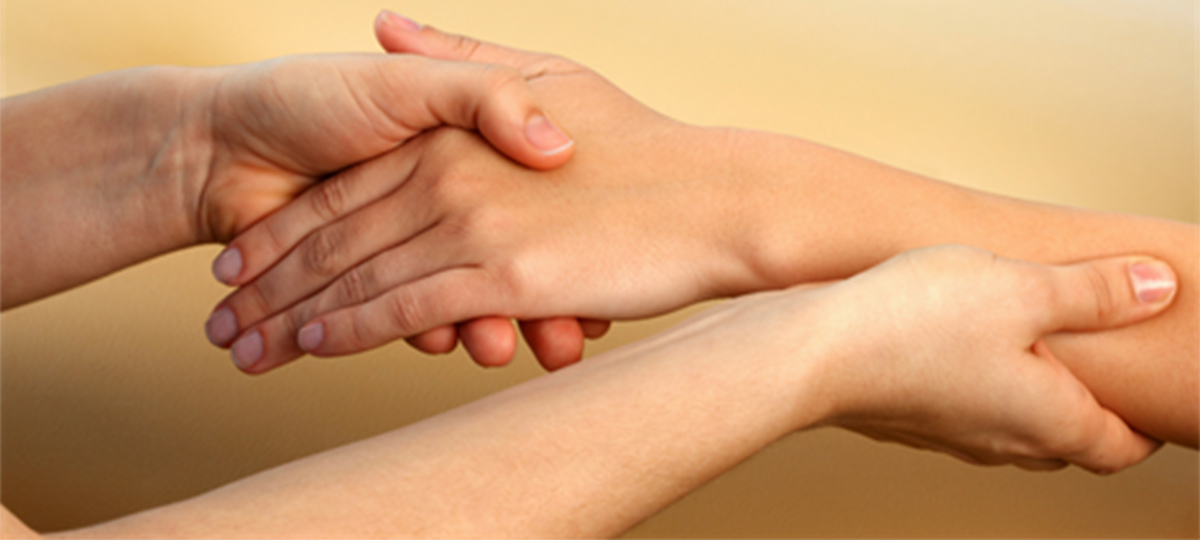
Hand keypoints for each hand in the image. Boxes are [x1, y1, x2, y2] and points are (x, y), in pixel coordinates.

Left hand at [209, 22, 753, 372]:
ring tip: (250, 348)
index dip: (282, 232)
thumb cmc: (639, 142)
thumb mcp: (548, 74)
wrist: (711, 195)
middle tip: (222, 322)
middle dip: (265, 286)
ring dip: (292, 319)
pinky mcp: (501, 270)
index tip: (240, 265)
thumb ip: (460, 55)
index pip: (342, 193)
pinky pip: (408, 305)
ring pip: (354, 277)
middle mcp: (445, 173)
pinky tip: (319, 345)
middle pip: (329, 239)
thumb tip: (385, 14)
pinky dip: (356, 327)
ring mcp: (470, 222)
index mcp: (447, 134)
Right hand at [663, 245, 1173, 472]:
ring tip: (1028, 339)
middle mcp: (999, 439)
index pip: (1120, 449)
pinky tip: (956, 335)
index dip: (1146, 427)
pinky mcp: (904, 413)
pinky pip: (957, 404)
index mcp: (1047, 421)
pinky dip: (974, 381)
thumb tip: (1160, 289)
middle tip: (1099, 361)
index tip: (1151, 398)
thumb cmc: (913, 325)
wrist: (810, 351)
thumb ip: (1098, 292)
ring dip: (1027, 392)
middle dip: (1088, 407)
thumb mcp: (1024, 287)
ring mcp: (947, 431)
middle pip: (1065, 440)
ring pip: (1007, 423)